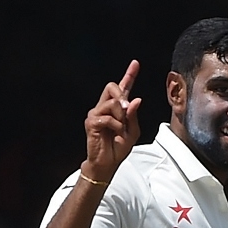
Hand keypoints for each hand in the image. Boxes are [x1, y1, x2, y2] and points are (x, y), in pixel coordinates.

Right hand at [83, 59, 142, 182]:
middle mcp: (104, 107)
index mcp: (116, 108)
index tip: (135, 63)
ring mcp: (96, 113)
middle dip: (122, 94)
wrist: (108, 164)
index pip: (122, 88)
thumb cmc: (118, 148)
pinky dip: (116, 126)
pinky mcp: (91, 122)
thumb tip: (136, 99)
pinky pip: (107, 117)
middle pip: (112, 86)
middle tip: (127, 108)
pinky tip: (115, 133)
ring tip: (120, 129)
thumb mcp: (133, 132)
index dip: (129, 74)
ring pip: (112, 103)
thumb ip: (134, 116)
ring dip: (121, 117)